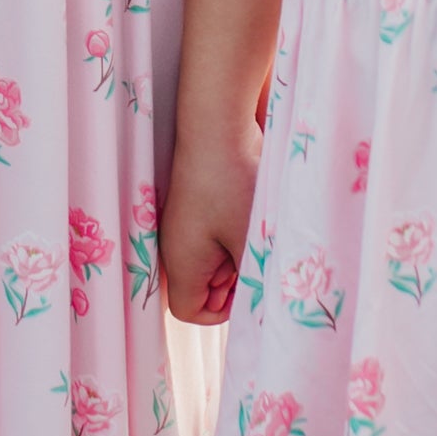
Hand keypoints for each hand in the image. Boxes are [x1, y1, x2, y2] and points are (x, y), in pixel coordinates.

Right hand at [159, 119, 260, 324]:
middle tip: (251, 253)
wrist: (218, 123)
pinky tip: (249, 212)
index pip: (189, 311)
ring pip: (211, 260)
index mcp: (181, 262)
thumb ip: (252, 279)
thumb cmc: (233, 183)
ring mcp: (184, 223)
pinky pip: (213, 235)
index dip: (219, 312)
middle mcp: (175, 246)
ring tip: (252, 230)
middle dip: (232, 281)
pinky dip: (233, 232)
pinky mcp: (196, 204)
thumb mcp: (250, 239)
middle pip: (201, 287)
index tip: (244, 287)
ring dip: (236, 254)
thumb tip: (261, 301)